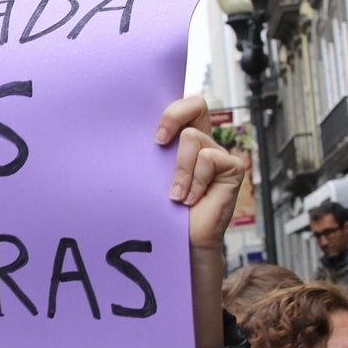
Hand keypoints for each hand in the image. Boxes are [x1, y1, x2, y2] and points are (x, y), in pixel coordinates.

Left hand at [157, 95, 248, 347]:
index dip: (171, 110)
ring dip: (179, 170)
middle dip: (174, 116)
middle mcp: (204, 143)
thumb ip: (149, 154)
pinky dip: (194, 180)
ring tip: (176, 196)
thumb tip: (116, 137)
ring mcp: (220, 155)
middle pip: (197, 103)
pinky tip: (191, 200)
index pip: (184, 105)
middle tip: (158, 143)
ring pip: (193, 139)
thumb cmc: (160, 213)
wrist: (179, 244)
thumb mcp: (150, 177)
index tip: (153, 136)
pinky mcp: (232, 169)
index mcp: (184, 140)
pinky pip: (209, 158)